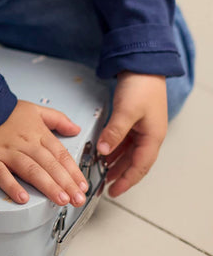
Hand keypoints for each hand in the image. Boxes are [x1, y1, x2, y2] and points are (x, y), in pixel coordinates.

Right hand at [0, 99, 88, 205]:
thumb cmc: (3, 112)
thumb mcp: (34, 110)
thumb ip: (57, 119)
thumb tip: (76, 129)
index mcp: (37, 134)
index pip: (60, 154)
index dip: (73, 171)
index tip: (83, 186)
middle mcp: (25, 144)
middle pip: (49, 165)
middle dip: (66, 183)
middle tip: (77, 199)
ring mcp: (7, 153)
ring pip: (31, 170)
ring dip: (47, 186)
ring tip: (61, 200)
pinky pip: (1, 175)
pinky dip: (12, 186)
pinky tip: (22, 198)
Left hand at [97, 72, 167, 197]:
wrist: (143, 64)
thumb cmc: (142, 85)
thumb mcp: (126, 111)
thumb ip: (114, 132)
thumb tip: (103, 151)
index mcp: (152, 137)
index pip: (140, 167)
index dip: (127, 181)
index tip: (114, 191)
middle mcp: (149, 135)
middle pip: (134, 162)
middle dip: (120, 175)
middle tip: (104, 186)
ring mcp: (142, 128)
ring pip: (128, 152)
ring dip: (116, 162)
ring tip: (102, 172)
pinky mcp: (134, 120)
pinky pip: (124, 141)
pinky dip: (114, 148)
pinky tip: (104, 152)